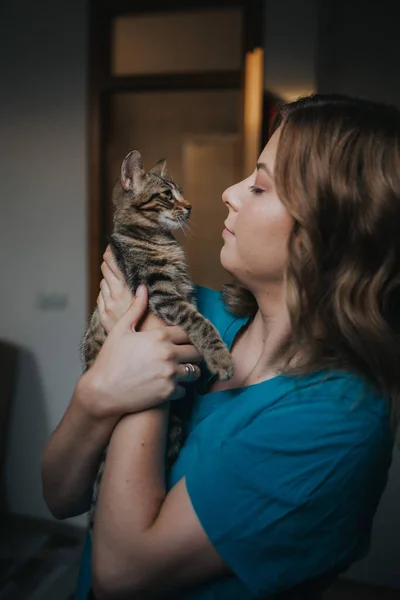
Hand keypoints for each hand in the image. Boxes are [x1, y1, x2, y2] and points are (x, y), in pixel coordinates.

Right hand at [82, 286, 200, 418]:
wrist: (102, 392)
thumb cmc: (110, 360)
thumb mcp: (120, 330)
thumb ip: (136, 308)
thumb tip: (143, 287)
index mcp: (159, 336)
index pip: (188, 332)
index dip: (187, 336)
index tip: (184, 340)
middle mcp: (168, 354)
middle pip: (197, 352)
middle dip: (193, 354)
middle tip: (185, 356)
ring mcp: (170, 374)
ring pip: (195, 372)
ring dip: (189, 371)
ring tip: (179, 370)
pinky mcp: (169, 393)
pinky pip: (185, 390)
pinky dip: (179, 389)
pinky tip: (168, 385)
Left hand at [98, 245, 163, 332]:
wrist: (146, 346)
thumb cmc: (157, 322)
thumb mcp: (157, 297)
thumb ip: (151, 283)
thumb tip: (150, 271)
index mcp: (127, 286)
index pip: (111, 260)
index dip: (111, 251)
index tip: (114, 246)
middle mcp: (114, 293)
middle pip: (105, 269)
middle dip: (110, 263)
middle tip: (116, 259)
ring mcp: (107, 305)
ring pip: (103, 283)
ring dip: (109, 280)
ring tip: (118, 280)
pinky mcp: (104, 316)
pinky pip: (101, 298)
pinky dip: (106, 294)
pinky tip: (114, 296)